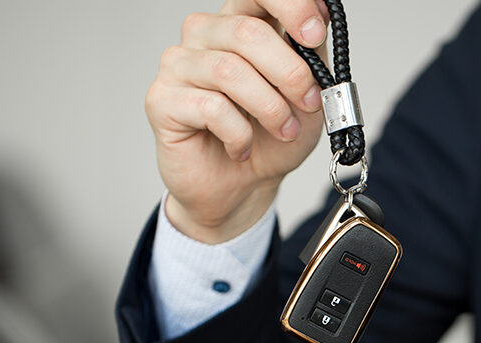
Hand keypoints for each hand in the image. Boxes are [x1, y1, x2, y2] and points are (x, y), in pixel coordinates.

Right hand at [146, 0, 328, 242]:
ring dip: (269, 107)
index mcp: (239, 22)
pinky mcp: (162, 100)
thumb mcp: (306, 95)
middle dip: (290, 72)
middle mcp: (204, 35)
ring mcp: (178, 65)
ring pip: (230, 71)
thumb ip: (310, 56)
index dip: (290, 5)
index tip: (316, 33)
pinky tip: (241, 147)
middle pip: (248, 32)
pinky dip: (239, 133)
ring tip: (284, 131)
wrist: (240, 187)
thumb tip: (318, 24)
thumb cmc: (269, 138)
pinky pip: (210, 107)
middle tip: (309, 102)